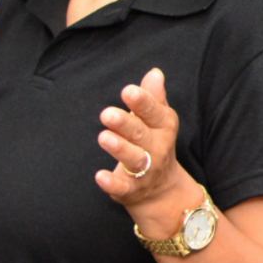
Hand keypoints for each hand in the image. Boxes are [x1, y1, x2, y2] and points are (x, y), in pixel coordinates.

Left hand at [95, 67, 195, 237]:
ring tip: (103, 137)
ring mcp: (147, 170)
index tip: (128, 91)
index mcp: (163, 127)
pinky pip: (123, 187)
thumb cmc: (154, 144)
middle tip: (106, 113)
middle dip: (125, 124)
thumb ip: (153, 98)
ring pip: (134, 159)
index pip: (155, 112)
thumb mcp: (158, 120)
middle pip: (141, 134)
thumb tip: (154, 72)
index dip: (142, 102)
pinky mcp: (132, 189)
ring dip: (119, 149)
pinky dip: (112, 184)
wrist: (162, 189)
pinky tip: (99, 176)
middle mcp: (157, 148)